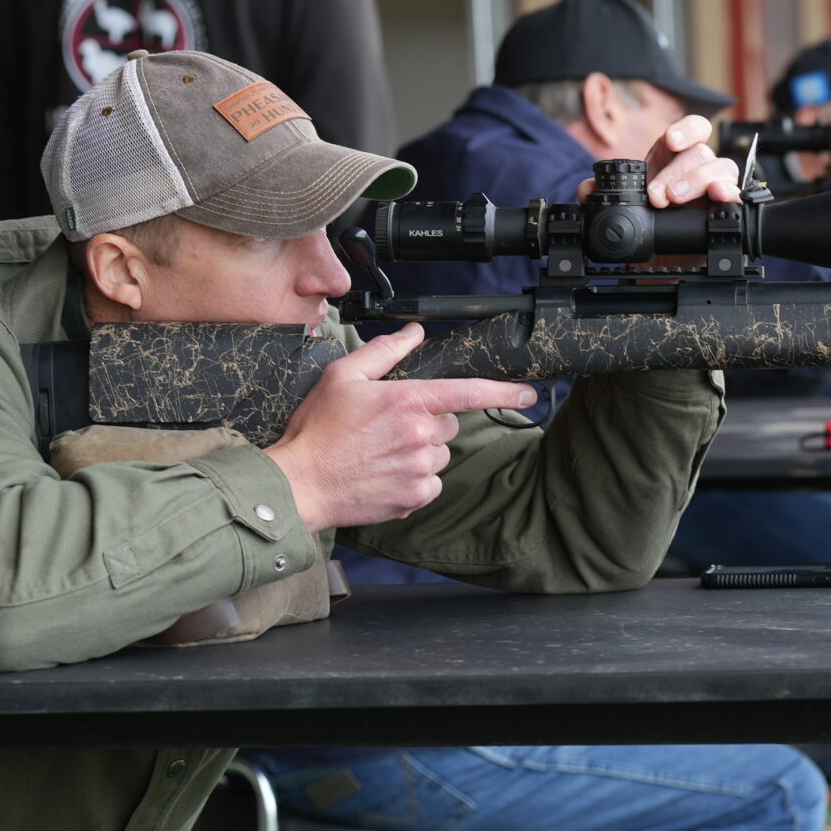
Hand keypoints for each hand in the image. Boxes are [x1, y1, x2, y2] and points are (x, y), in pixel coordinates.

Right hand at [264, 325, 539, 531]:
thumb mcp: (343, 377)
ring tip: (381, 453)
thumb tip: (414, 333)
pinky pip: (431, 484)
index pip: (469, 392)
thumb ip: (385, 352)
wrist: (299, 484)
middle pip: (448, 424)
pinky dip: (415, 480)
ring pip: (439, 454)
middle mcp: (420, 435)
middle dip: (428, 423)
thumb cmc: (317, 430)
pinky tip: (384, 474)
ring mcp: (419, 469)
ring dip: (421, 452)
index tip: (531, 392)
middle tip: (389, 429)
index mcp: (408, 401)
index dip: (504, 391)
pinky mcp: (414, 498)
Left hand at [573, 116, 742, 207]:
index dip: (685, 130)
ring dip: (696, 181)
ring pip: (721, 168)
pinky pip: (737, 194)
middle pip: (700, 153)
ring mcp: (714, 188)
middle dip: (675, 172)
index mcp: (675, 159)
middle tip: (657, 195)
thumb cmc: (649, 224)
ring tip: (674, 199)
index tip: (670, 141)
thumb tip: (587, 189)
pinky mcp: (725, 209)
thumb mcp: (625, 208)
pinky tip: (718, 195)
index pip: (692, 131)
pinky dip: (729, 193)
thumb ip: (603, 196)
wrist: (662, 260)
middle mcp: (698, 169)